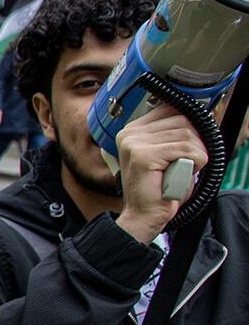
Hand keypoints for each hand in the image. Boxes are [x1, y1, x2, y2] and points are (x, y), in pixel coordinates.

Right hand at [114, 104, 209, 242]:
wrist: (144, 215)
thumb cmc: (158, 188)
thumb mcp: (166, 154)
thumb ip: (172, 133)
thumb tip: (194, 116)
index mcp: (132, 130)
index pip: (171, 109)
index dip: (189, 126)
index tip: (188, 146)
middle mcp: (129, 133)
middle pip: (182, 120)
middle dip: (194, 143)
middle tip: (187, 163)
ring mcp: (134, 144)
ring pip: (187, 135)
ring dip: (195, 155)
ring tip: (182, 170)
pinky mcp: (143, 156)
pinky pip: (185, 150)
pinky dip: (194, 163)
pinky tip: (181, 174)